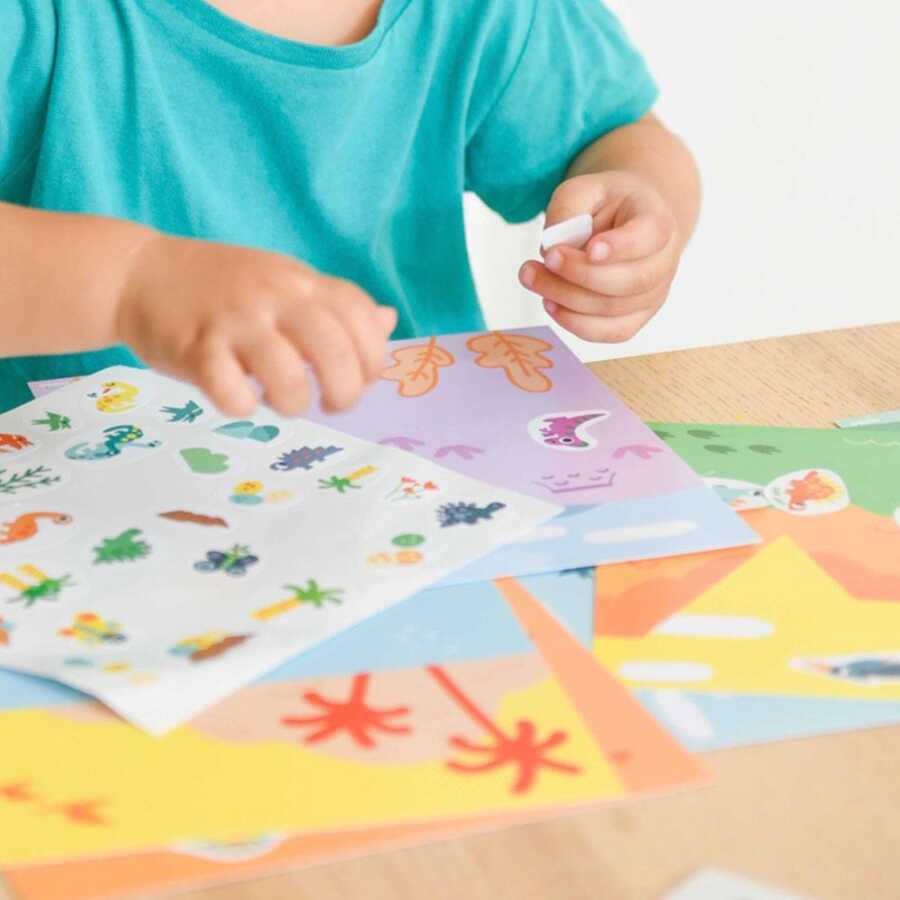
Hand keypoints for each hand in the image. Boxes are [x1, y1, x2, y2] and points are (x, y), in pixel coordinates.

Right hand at [117, 234, 395, 415]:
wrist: (138, 272)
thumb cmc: (222, 287)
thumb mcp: (284, 284)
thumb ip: (333, 306)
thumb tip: (388, 321)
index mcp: (302, 281)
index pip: (362, 318)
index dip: (374, 357)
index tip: (362, 378)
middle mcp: (274, 296)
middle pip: (335, 350)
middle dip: (345, 392)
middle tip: (332, 404)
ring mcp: (235, 321)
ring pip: (288, 377)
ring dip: (294, 404)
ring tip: (283, 403)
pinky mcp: (195, 348)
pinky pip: (231, 391)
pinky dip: (242, 407)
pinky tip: (239, 398)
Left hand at [519, 171, 681, 342]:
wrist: (627, 225)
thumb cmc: (606, 206)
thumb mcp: (583, 190)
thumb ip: (567, 209)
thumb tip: (551, 244)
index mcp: (658, 221)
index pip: (651, 236)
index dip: (622, 246)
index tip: (590, 248)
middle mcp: (664, 262)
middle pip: (630, 280)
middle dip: (580, 274)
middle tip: (545, 259)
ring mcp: (653, 294)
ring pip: (614, 309)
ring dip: (567, 298)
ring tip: (532, 278)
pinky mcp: (636, 318)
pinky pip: (610, 332)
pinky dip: (577, 323)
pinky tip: (551, 303)